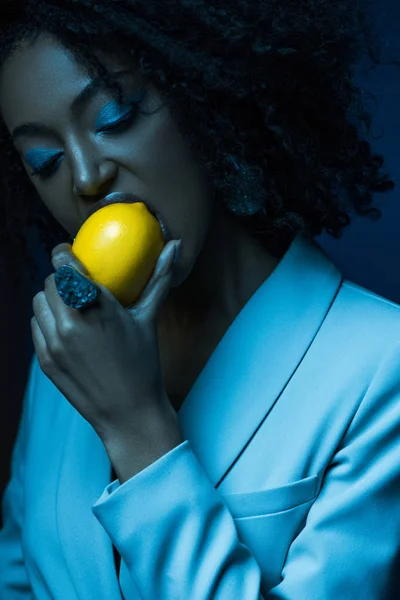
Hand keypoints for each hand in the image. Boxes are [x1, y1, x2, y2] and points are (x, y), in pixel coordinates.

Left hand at [31, 239, 180, 440]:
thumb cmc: (143, 363)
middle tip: (75, 284)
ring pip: (38, 302)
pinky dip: (47, 321)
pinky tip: (66, 328)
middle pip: (50, 281)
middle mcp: (70, 323)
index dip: (62, 253)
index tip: (68, 252)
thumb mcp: (149, 318)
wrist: (129, 412)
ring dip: (51, 298)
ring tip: (70, 306)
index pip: (64, 266)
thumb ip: (159, 279)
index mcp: (97, 308)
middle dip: (61, 278)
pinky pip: (36, 325)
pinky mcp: (45, 360)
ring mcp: (54, 343)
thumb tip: (175, 245)